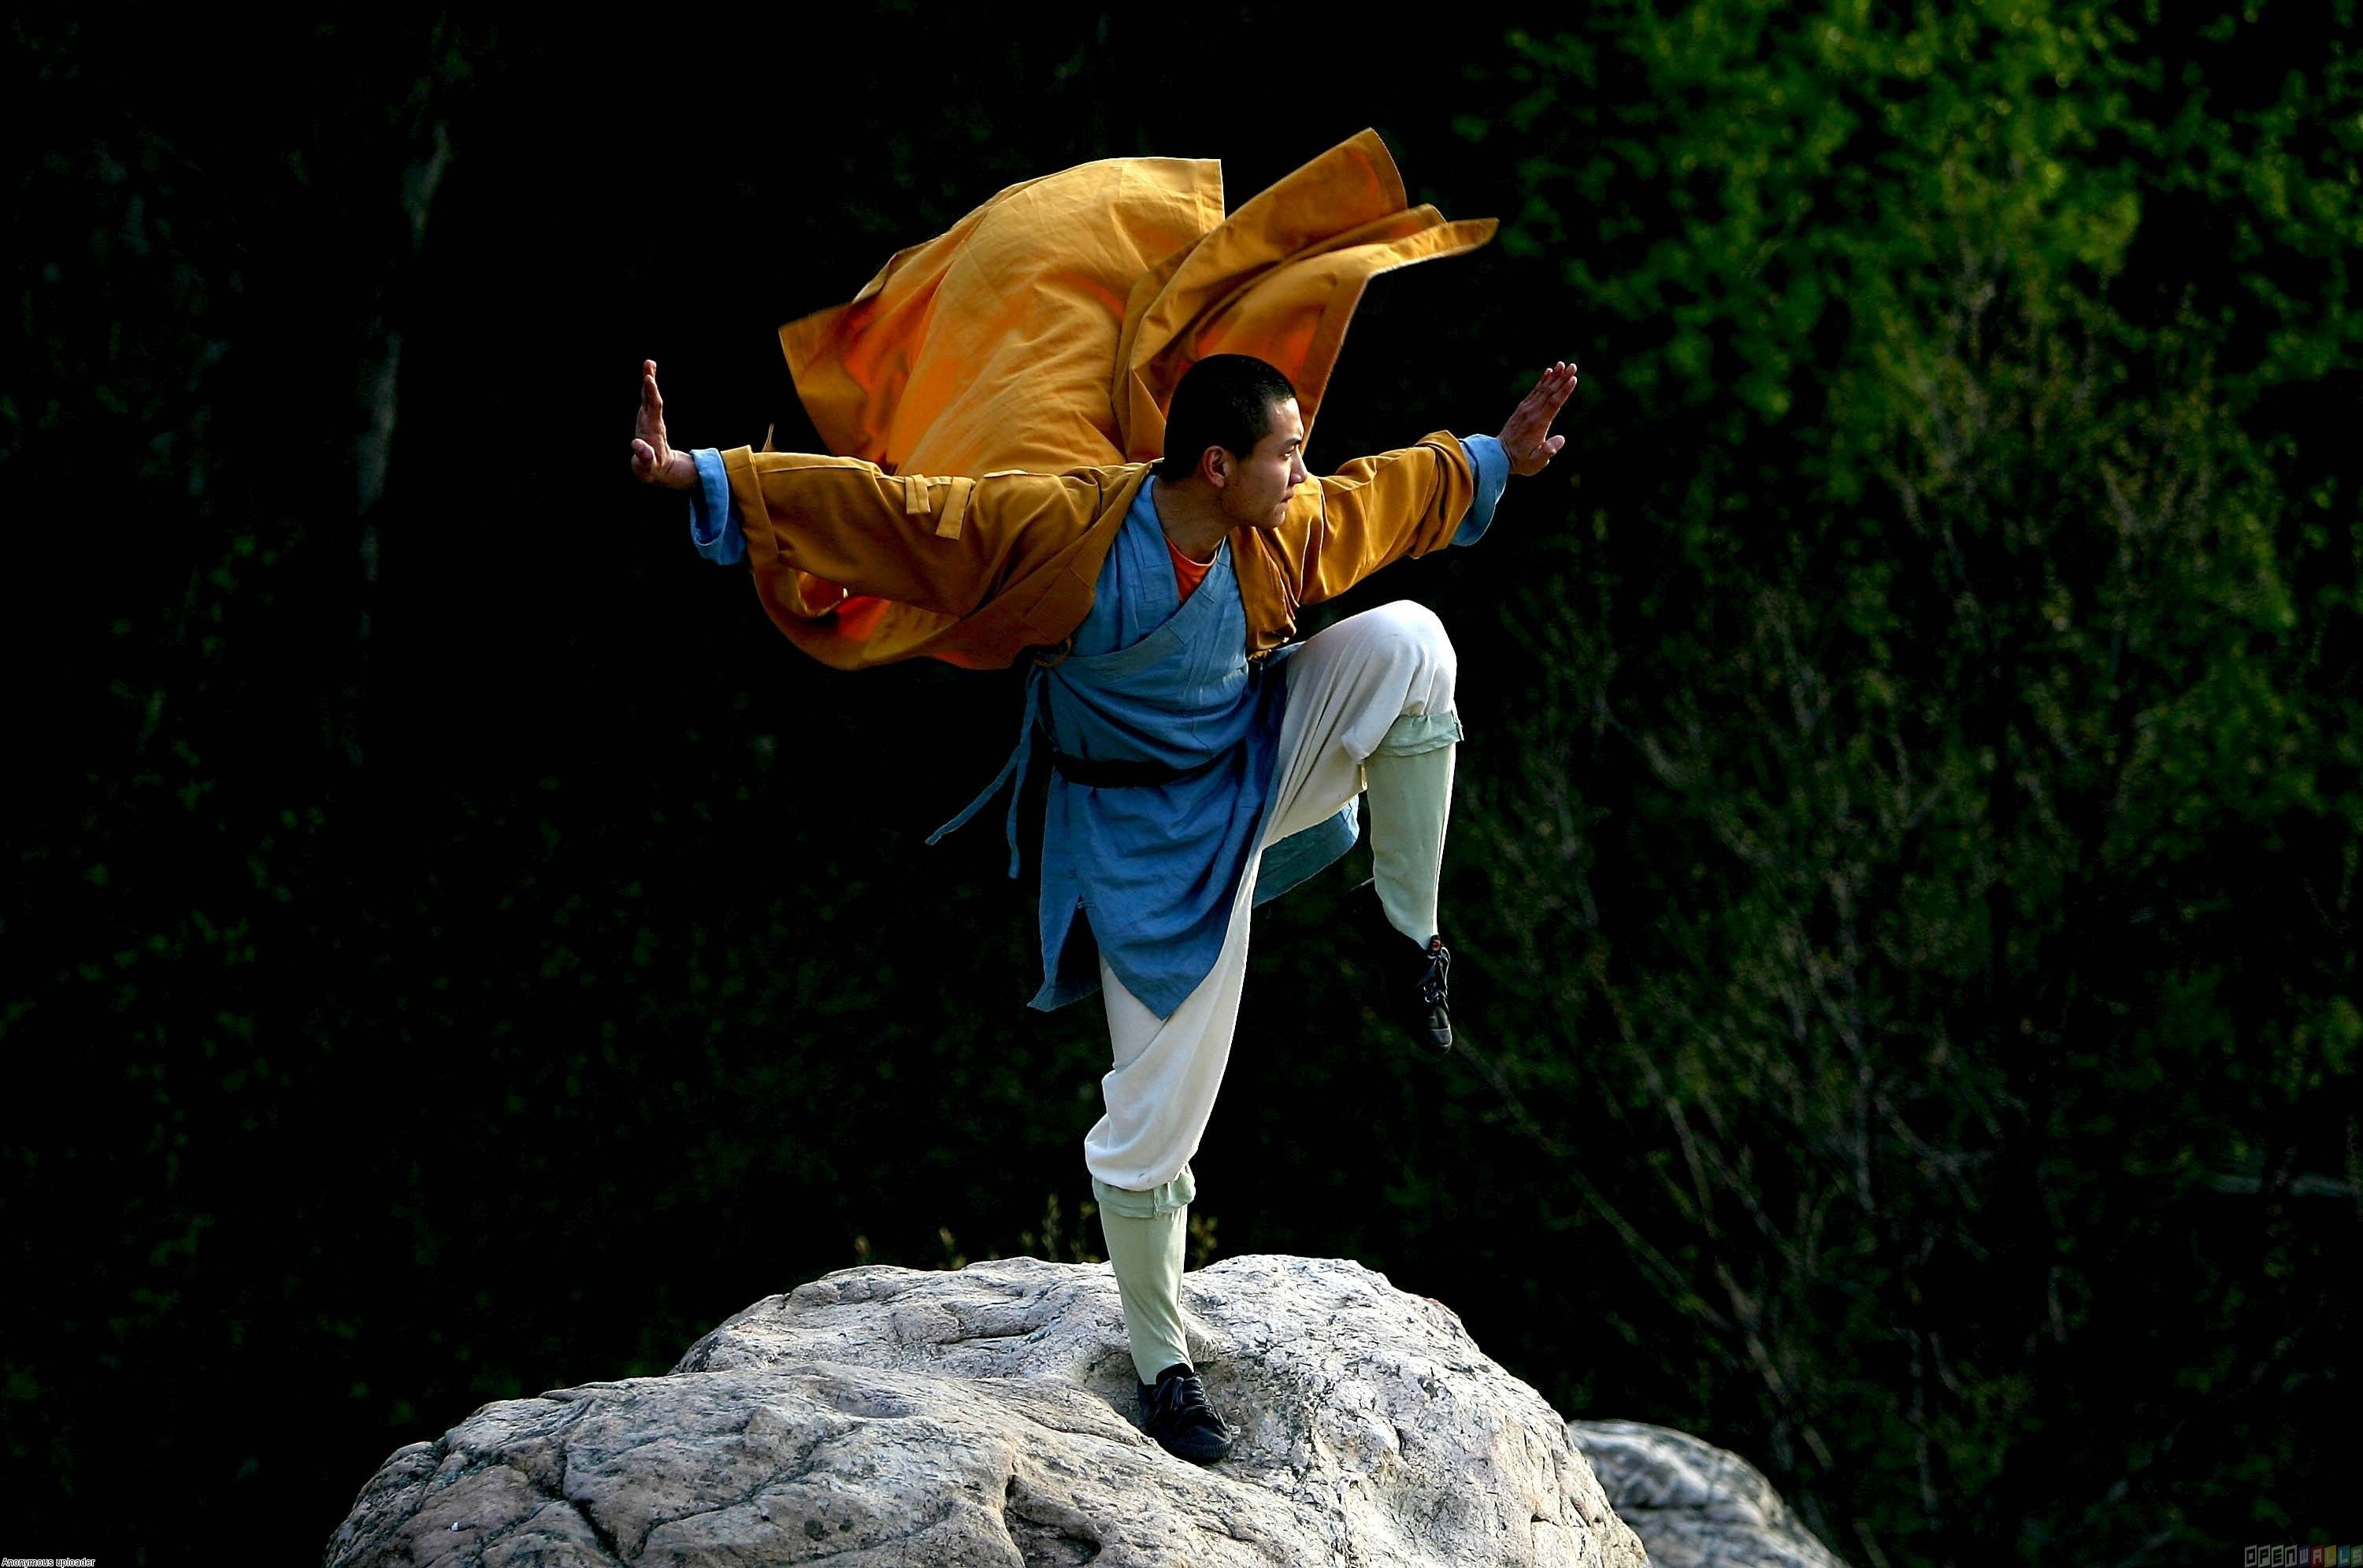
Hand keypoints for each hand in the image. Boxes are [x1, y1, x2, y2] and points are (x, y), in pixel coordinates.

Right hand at [630, 360, 697, 489]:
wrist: (660, 468)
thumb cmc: (651, 468)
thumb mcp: (646, 466)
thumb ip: (644, 456)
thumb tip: (637, 445)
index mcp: (652, 429)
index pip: (653, 408)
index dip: (651, 394)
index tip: (648, 379)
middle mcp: (652, 421)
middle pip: (653, 398)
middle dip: (650, 382)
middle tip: (649, 364)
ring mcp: (649, 419)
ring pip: (650, 397)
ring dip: (649, 381)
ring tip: (649, 364)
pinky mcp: (646, 419)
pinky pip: (647, 400)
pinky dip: (647, 388)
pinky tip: (648, 376)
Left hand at [1498, 361, 1576, 476]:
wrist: (1498, 456)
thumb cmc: (1520, 461)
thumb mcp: (1536, 462)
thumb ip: (1548, 450)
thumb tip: (1561, 439)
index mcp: (1538, 423)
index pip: (1553, 403)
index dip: (1564, 391)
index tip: (1573, 379)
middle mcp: (1531, 413)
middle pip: (1549, 392)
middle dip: (1562, 378)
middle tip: (1573, 366)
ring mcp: (1525, 409)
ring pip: (1542, 389)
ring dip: (1553, 376)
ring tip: (1562, 364)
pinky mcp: (1522, 409)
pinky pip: (1534, 392)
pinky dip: (1542, 381)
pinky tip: (1548, 372)